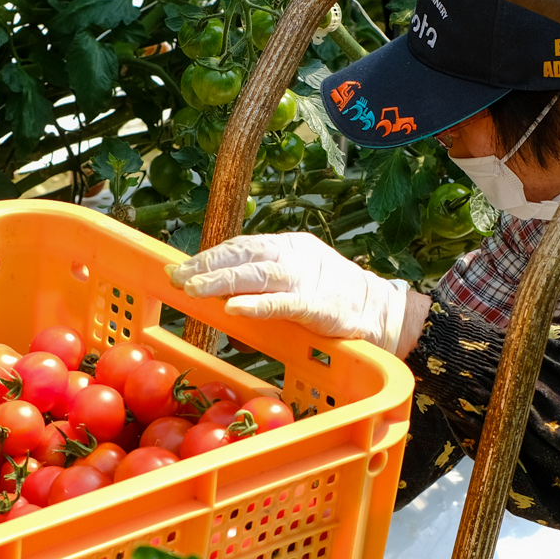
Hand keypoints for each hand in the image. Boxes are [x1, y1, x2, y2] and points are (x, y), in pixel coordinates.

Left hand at [167, 233, 428, 354]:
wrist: (381, 312)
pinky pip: (281, 303)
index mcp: (289, 245)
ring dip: (221, 281)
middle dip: (206, 265)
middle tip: (178, 276)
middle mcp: (295, 256)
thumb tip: (221, 295)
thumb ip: (264, 282)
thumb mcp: (296, 279)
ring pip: (257, 274)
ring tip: (193, 289)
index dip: (209, 255)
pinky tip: (233, 308)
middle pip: (243, 255)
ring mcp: (306, 279)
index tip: (181, 267)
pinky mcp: (317, 306)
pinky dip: (256, 305)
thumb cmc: (334, 298)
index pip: (241, 246)